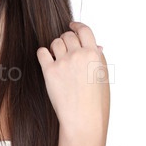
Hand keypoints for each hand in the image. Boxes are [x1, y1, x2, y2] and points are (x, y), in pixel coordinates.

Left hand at [36, 21, 109, 137]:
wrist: (83, 120)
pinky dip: (44, 54)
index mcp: (94, 55)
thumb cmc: (96, 103)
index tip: (72, 25)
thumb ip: (99, 59)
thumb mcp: (103, 78)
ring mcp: (63, 63)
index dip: (77, 25)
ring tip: (58, 58)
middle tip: (66, 48)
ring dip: (56, 47)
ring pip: (55, 42)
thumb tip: (97, 46)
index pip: (84, 30)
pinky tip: (47, 60)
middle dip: (67, 39)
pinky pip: (42, 52)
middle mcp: (79, 55)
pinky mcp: (49, 72)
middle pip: (68, 35)